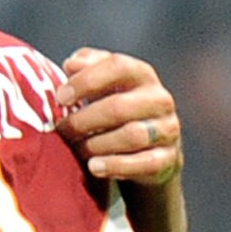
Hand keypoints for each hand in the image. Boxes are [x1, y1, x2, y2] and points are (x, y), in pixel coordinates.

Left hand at [58, 48, 181, 185]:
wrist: (144, 146)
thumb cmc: (110, 102)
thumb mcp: (97, 79)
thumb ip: (85, 64)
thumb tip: (73, 65)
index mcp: (141, 74)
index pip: (118, 66)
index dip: (86, 80)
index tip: (60, 98)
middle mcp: (160, 99)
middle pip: (120, 107)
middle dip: (84, 120)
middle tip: (62, 130)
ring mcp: (168, 129)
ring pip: (133, 136)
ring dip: (97, 144)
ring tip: (76, 149)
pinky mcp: (170, 158)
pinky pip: (146, 163)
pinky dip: (116, 166)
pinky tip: (94, 167)